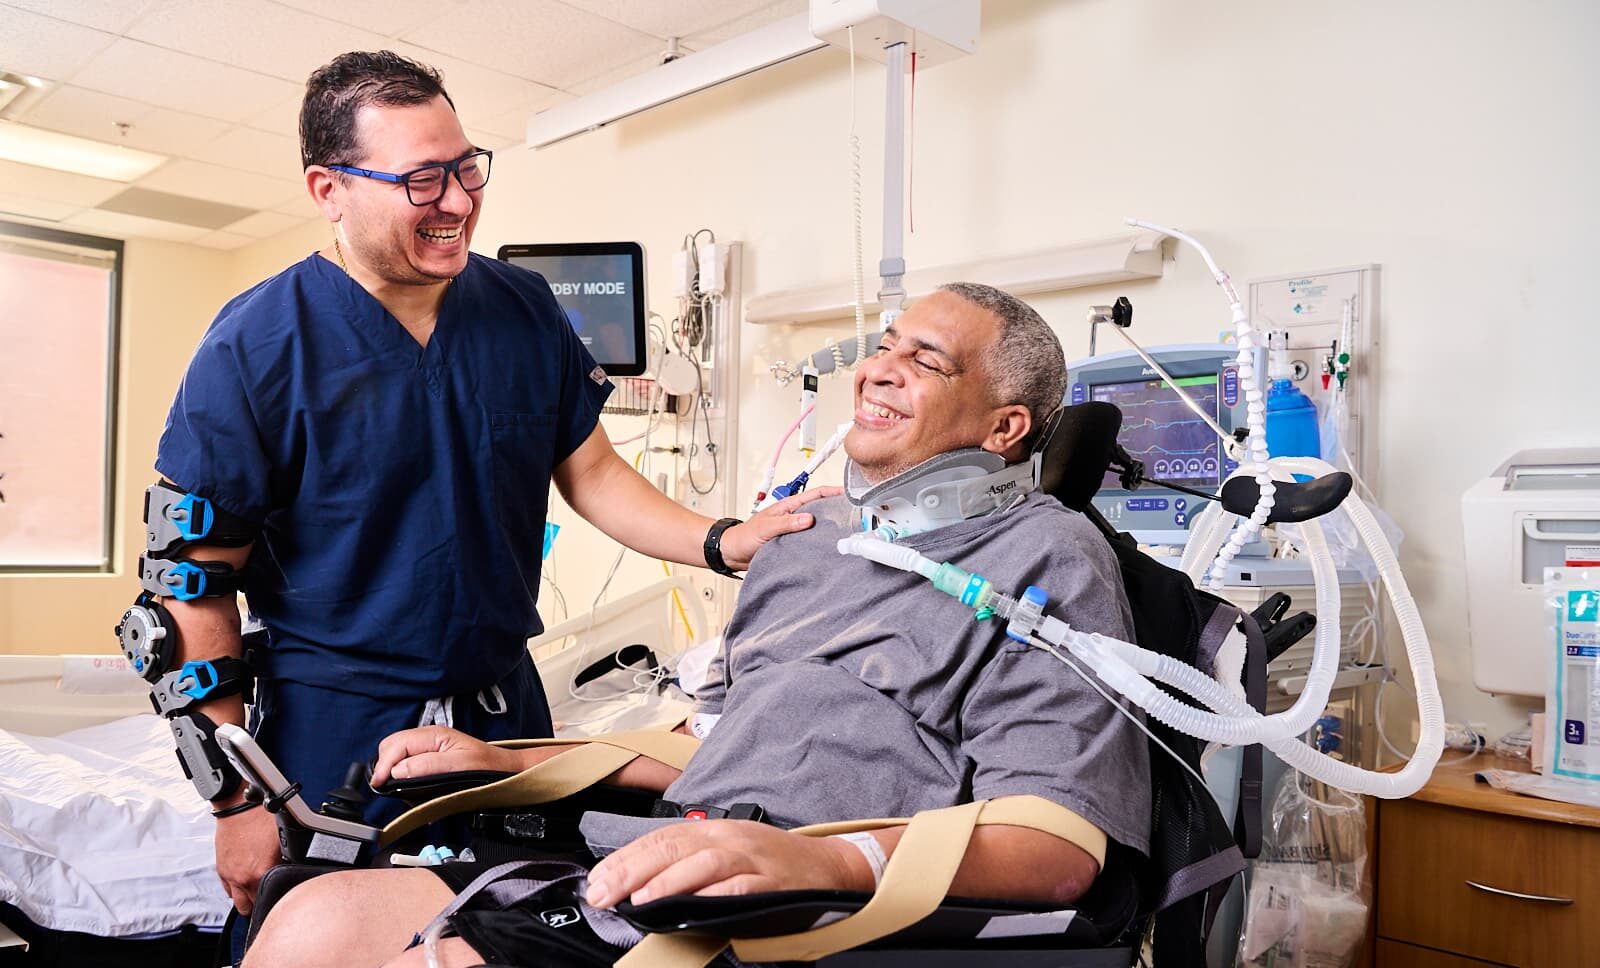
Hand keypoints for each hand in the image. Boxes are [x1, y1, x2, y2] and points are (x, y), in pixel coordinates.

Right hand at [215, 801, 280, 914]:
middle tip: (268, 899)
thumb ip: (287, 861)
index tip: (280, 902)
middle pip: (250, 907)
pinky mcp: (221, 869)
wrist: (238, 806)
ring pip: (237, 901)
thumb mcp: (283, 839)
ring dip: (246, 900)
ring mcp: (230, 875)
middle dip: (259, 906)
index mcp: (261, 872)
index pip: (269, 900)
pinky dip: (235, 890)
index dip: (277, 902)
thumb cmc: (260, 817)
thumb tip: (293, 870)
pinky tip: (244, 883)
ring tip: (255, 894)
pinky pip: (227, 890)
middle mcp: (243, 878)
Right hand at [370, 726, 522, 785]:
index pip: (397, 744)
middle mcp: (428, 738)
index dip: (384, 764)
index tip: (379, 783)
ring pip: (396, 755)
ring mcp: (428, 747)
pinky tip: (412, 791)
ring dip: (393, 773)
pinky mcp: (430, 759)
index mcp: (434, 735)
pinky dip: (403, 778)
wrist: (505, 770)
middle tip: (389, 788)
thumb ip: (428, 766)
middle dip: (385, 766)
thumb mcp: (460, 766)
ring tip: (402, 791)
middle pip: (392, 746)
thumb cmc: (488, 767)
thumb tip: (398, 771)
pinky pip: (407, 764)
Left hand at [584, 820, 864, 908]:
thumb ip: (689, 861)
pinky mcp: (772, 882)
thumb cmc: (772, 862)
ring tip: (639, 900)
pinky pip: (742, 885)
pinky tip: (695, 905)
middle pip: (673, 847)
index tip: (596, 880)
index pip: (659, 838)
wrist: (826, 865)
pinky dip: (717, 894)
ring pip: (704, 863)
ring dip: (669, 881)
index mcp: (713, 830)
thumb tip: (638, 882)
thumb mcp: (727, 849)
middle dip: (632, 871)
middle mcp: (728, 838)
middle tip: (603, 893)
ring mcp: (751, 858)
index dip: (625, 858)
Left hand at [718, 487, 841, 569]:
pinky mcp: (793, 547)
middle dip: (837, 511)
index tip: (848, 493)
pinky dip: (820, 546)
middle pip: (821, 511)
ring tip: (846, 534)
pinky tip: (829, 551)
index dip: (833, 492)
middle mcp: (794, 518)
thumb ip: (787, 522)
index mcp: (789, 507)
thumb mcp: (766, 526)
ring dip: (829, 531)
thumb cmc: (744, 536)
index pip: (815, 495)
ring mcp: (795, 532)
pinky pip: (810, 544)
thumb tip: (808, 519)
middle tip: (854, 516)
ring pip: (817, 529)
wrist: (733, 554)